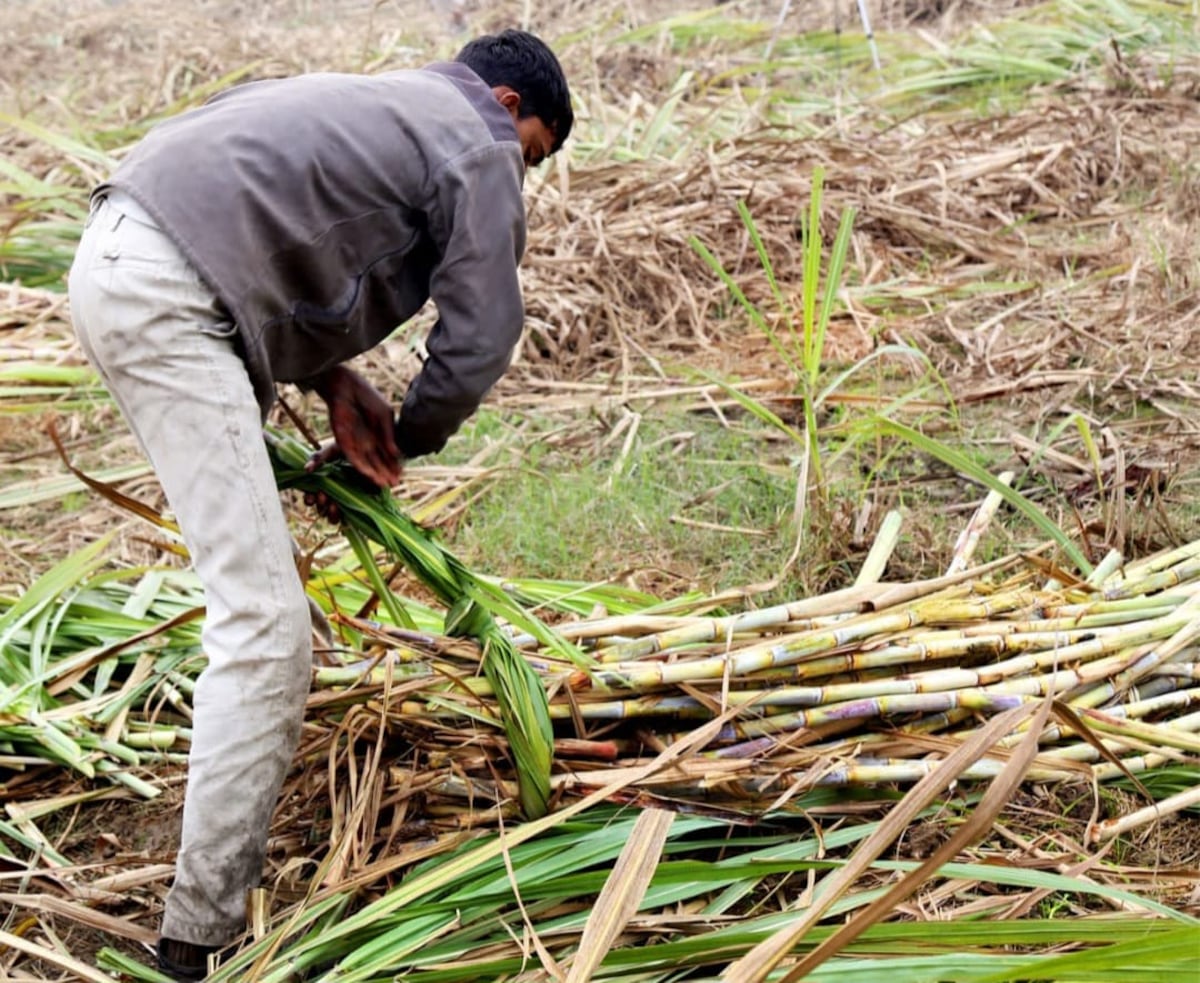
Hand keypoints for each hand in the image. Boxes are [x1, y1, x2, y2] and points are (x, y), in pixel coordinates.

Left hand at [306, 366, 403, 487]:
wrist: (348, 388)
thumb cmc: (369, 398)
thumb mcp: (385, 415)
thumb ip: (389, 434)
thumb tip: (397, 453)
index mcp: (379, 435)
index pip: (388, 455)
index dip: (394, 466)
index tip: (401, 476)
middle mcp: (368, 442)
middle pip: (377, 462)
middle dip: (385, 474)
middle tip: (394, 485)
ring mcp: (356, 443)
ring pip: (366, 463)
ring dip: (375, 474)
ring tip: (383, 485)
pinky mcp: (344, 442)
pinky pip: (353, 458)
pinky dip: (362, 467)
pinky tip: (370, 475)